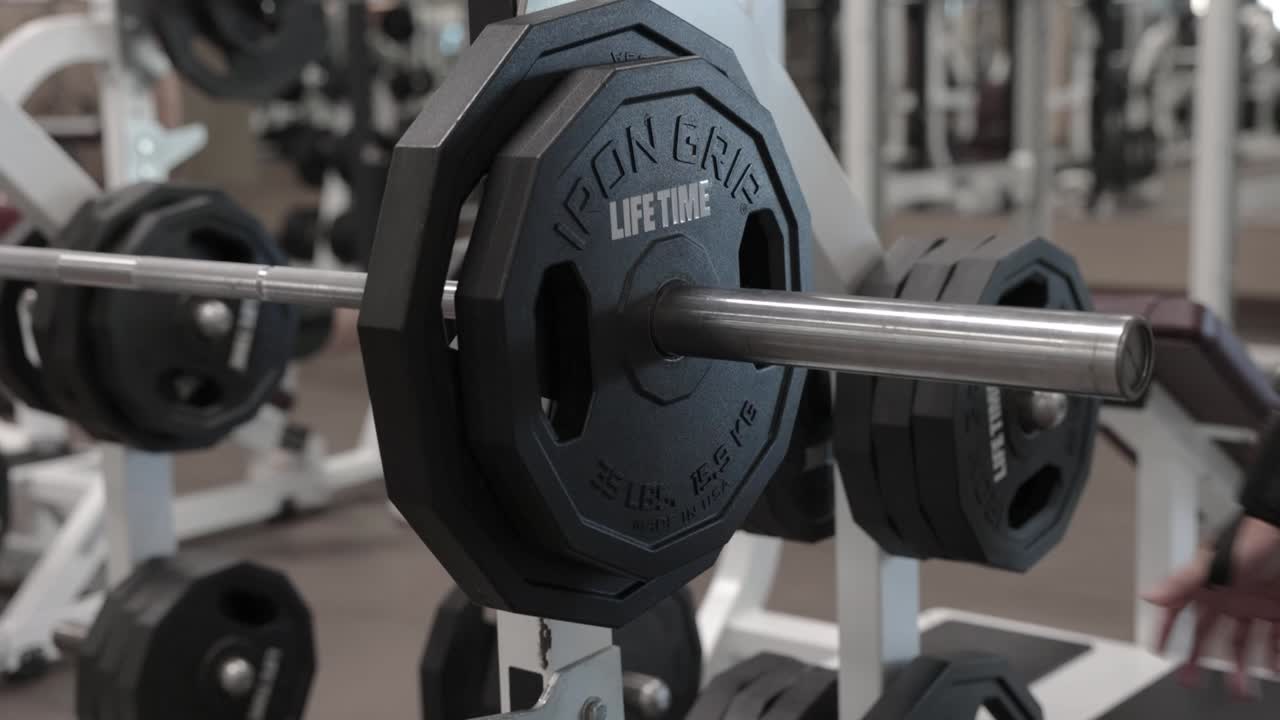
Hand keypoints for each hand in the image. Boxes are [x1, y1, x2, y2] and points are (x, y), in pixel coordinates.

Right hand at [1142, 516, 1279, 696]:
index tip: (1157, 650)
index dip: (1165, 631)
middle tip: (1190, 680)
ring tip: (1240, 689)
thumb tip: (1150, 596)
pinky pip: (1274, 639)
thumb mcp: (1213, 562)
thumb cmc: (1252, 537)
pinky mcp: (1275, 609)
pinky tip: (1273, 670)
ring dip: (1241, 666)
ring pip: (1242, 642)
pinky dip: (1274, 656)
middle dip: (1197, 658)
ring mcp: (1252, 605)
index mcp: (1205, 585)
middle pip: (1207, 634)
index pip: (1178, 612)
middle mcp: (1226, 598)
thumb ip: (1182, 581)